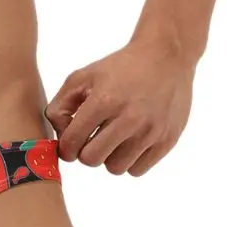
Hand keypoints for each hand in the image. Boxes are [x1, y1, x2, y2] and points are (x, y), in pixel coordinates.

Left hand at [45, 41, 194, 176]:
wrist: (166, 56)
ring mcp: (151, 131)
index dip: (65, 147)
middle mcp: (129, 118)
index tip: (70, 142)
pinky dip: (130, 161)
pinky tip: (130, 142)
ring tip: (113, 139)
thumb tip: (60, 137)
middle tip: (92, 139)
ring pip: (115, 168)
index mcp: (104, 101)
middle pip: (91, 160)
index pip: (72, 143)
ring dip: (109, 157)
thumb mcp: (81, 77)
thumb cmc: (119, 68)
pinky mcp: (167, 140)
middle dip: (86, 152)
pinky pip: (137, 170)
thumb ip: (59, 107)